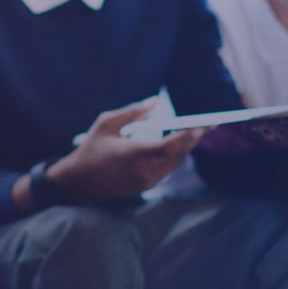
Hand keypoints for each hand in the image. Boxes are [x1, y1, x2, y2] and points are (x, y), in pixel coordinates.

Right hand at [46, 100, 205, 201]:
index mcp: (132, 154)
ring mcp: (145, 182)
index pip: (167, 146)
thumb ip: (133, 111)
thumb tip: (156, 101)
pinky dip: (176, 156)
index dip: (186, 137)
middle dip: (193, 140)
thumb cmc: (92, 148)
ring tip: (198, 133)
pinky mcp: (146, 187)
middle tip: (209, 126)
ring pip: (174, 163)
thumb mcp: (106, 123)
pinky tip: (181, 145)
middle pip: (177, 155)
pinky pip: (167, 169)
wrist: (79, 181)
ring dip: (186, 149)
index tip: (200, 126)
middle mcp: (142, 170)